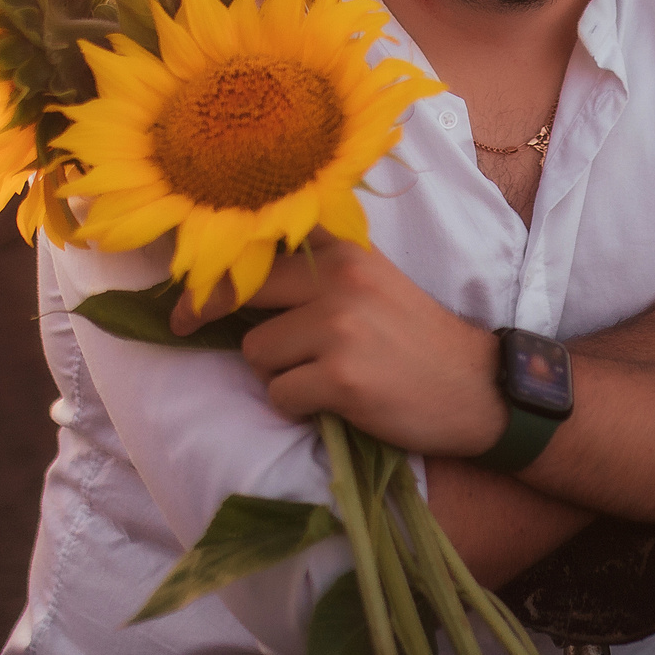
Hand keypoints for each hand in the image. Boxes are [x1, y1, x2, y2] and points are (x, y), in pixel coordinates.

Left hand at [177, 236, 504, 456]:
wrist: (478, 388)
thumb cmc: (418, 340)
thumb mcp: (372, 283)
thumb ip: (317, 274)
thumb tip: (238, 288)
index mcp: (345, 251)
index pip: (260, 247)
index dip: (211, 272)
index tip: (176, 295)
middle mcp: (339, 280)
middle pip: (241, 295)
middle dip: (205, 316)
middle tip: (180, 327)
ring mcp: (339, 328)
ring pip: (257, 355)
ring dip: (276, 374)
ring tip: (320, 378)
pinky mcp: (341, 378)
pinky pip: (280, 396)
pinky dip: (298, 407)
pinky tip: (334, 403)